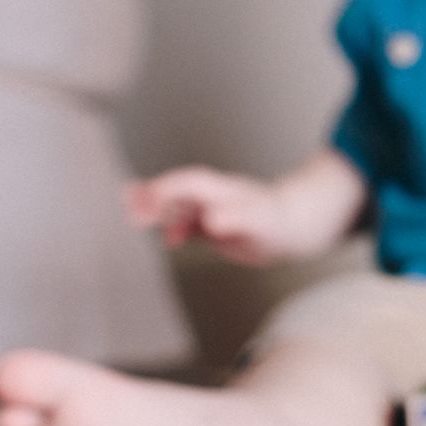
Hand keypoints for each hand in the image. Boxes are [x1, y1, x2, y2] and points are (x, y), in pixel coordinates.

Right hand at [124, 166, 302, 265]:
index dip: (163, 189)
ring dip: (157, 212)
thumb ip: (234, 218)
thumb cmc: (278, 220)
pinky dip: (175, 229)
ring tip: (134, 217)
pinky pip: (189, 224)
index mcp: (219, 190)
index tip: (143, 198)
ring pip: (178, 207)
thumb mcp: (258, 221)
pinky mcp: (215, 226)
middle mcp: (212, 197)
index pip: (185, 184)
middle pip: (175, 193)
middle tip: (129, 206)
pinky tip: (169, 241)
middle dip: (151, 198)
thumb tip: (210, 220)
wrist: (296, 227)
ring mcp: (212, 209)